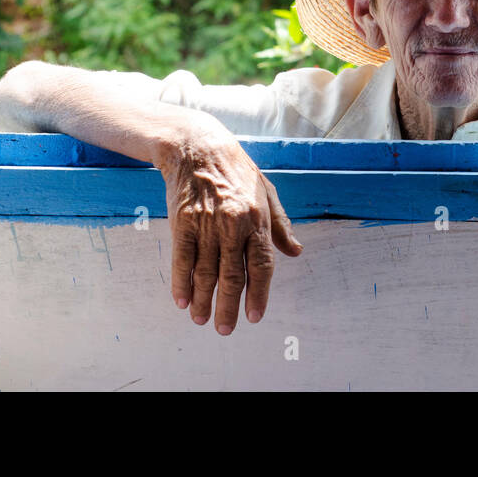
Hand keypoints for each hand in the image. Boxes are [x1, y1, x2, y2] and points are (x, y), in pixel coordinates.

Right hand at [154, 124, 302, 333]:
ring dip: (204, 300)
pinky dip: (181, 284)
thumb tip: (295, 252)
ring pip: (205, 272)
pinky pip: (182, 260)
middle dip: (229, 307)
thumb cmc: (237, 170)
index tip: (254, 316)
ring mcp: (206, 224)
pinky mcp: (182, 223)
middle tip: (226, 329)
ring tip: (202, 319)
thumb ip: (281, 225)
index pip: (262, 265)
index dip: (259, 294)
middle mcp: (233, 225)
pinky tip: (183, 301)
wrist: (198, 147)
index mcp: (257, 218)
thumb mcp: (267, 191)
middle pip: (232, 276)